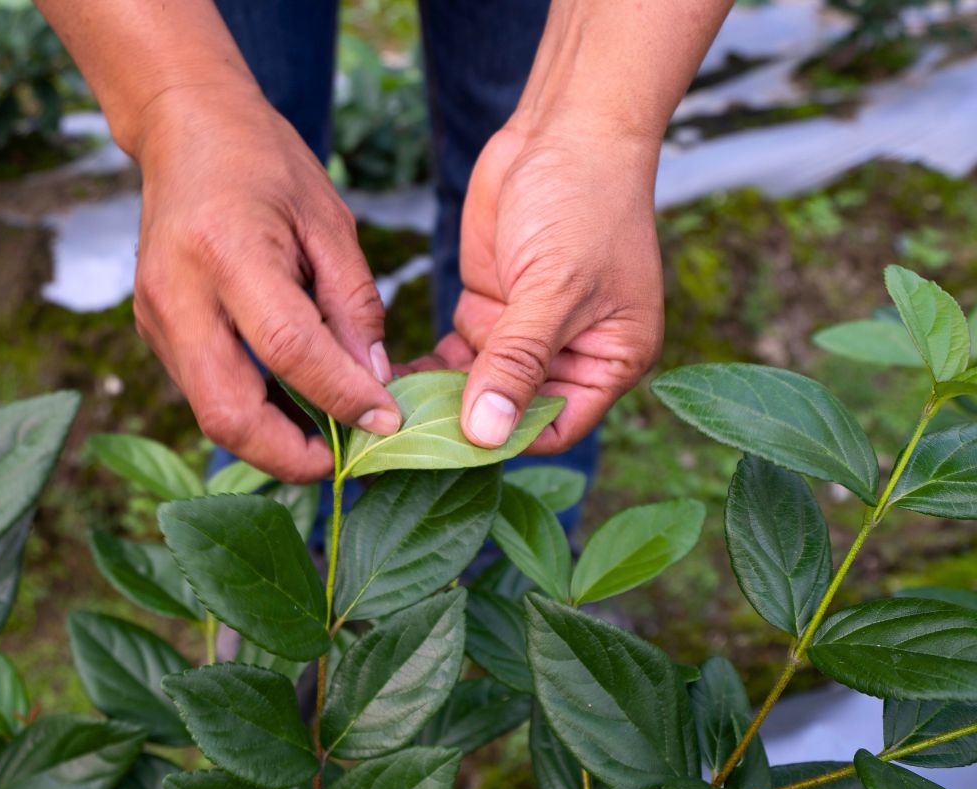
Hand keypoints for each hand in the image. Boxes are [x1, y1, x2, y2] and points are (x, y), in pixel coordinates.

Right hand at [132, 85, 399, 481]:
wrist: (184, 130)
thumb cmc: (263, 164)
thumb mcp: (328, 222)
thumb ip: (353, 305)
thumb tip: (373, 382)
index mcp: (227, 253)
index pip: (289, 349)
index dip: (342, 396)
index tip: (386, 421)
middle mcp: (179, 295)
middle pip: (228, 412)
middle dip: (291, 456)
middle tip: (346, 459)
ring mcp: (156, 319)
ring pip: (211, 414)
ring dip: (272, 441)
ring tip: (327, 436)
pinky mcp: (153, 332)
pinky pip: (204, 393)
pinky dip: (252, 414)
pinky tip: (292, 407)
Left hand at [415, 124, 663, 452]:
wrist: (564, 130)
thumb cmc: (585, 205)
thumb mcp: (554, 289)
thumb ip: (518, 362)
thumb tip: (486, 434)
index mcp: (609, 360)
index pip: (556, 427)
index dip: (506, 442)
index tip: (447, 450)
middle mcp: (568, 355)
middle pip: (511, 413)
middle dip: (462, 424)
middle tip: (401, 438)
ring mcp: (524, 333)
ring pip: (477, 388)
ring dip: (437, 399)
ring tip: (387, 411)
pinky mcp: (490, 307)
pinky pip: (456, 355)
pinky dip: (428, 367)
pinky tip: (389, 378)